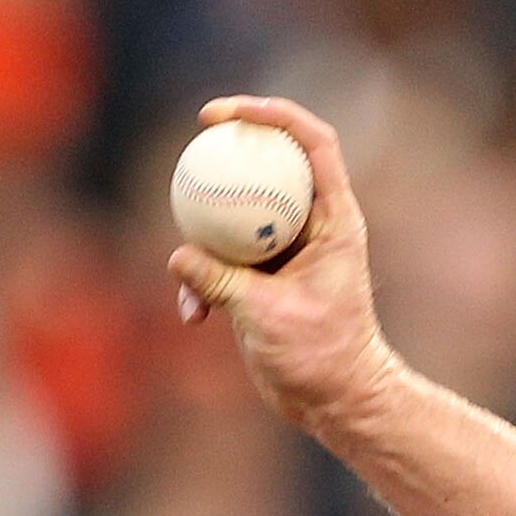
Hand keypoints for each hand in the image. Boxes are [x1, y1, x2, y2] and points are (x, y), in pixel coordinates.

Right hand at [167, 96, 401, 434]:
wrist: (336, 400)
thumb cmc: (323, 358)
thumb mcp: (267, 316)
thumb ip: (223, 281)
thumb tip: (179, 255)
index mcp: (335, 221)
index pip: (314, 145)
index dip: (273, 115)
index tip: (224, 114)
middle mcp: (313, 227)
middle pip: (273, 164)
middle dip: (233, 147)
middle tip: (197, 136)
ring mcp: (286, 249)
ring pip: (237, 212)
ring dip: (205, 234)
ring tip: (190, 273)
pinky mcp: (262, 276)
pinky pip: (220, 258)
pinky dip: (201, 281)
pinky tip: (193, 315)